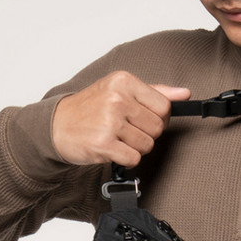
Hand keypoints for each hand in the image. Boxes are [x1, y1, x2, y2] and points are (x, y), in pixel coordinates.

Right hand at [51, 71, 190, 166]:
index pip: (164, 106)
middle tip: (126, 130)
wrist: (56, 125)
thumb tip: (185, 94)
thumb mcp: (120, 90)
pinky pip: (134, 158)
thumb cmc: (90, 108)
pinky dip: (125, 158)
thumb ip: (155, 92)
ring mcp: (110, 121)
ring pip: (147, 145)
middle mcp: (117, 99)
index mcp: (124, 81)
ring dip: (135, 147)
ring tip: (117, 138)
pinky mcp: (103, 143)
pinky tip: (112, 148)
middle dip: (146, 133)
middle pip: (157, 127)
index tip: (143, 119)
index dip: (158, 118)